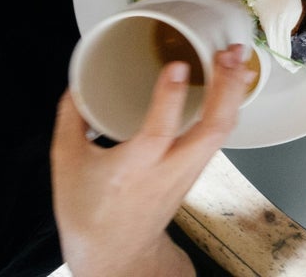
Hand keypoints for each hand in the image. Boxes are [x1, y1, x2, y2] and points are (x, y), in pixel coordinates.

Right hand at [51, 45, 253, 276]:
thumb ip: (71, 119)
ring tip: (238, 58)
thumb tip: (78, 82)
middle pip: (211, 130)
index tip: (177, 66)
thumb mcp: (66, 164)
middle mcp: (170, 169)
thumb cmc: (89, 210)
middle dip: (226, 89)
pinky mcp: (198, 168)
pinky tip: (235, 81)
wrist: (115, 251)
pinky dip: (231, 105)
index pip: (158, 132)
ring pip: (223, 131)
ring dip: (234, 92)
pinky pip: (221, 134)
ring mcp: (190, 170)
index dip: (169, 98)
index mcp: (133, 170)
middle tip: (229, 54)